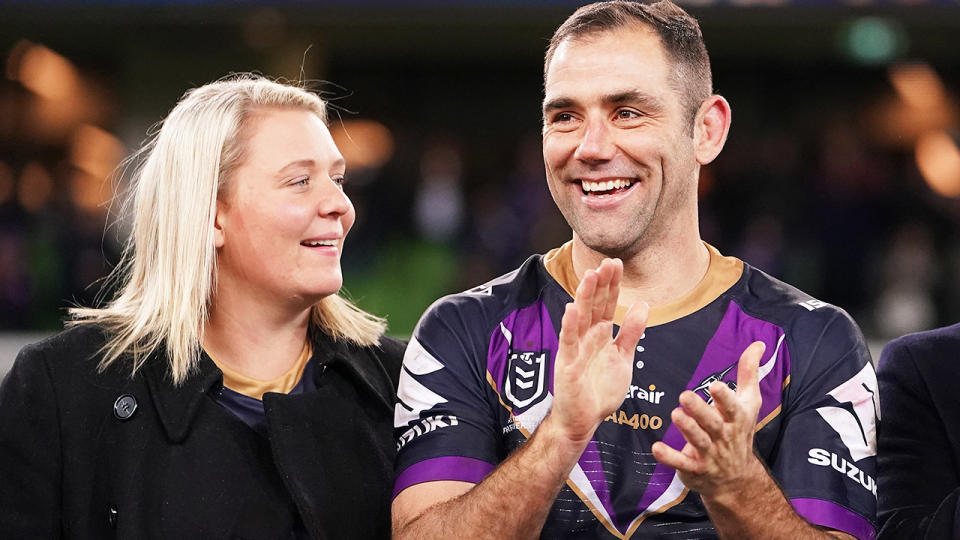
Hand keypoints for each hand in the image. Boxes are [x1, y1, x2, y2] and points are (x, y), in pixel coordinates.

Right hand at [550, 258, 648, 446]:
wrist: (583, 421)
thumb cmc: (600, 391)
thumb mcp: (623, 358)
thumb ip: (631, 332)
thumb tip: (644, 304)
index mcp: (600, 335)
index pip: (606, 304)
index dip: (611, 285)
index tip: (616, 263)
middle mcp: (586, 338)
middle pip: (594, 306)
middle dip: (600, 284)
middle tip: (608, 262)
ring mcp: (575, 350)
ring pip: (580, 319)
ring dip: (584, 297)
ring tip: (590, 276)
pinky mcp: (566, 365)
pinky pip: (568, 343)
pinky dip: (569, 326)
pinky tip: (571, 309)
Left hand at [651, 341, 766, 499]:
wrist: (737, 479)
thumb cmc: (739, 431)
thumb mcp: (749, 403)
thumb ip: (749, 372)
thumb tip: (759, 344)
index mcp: (736, 419)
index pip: (732, 407)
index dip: (724, 398)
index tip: (715, 385)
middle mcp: (723, 436)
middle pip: (712, 424)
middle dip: (700, 411)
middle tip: (684, 395)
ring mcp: (709, 454)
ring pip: (698, 441)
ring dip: (686, 429)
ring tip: (675, 414)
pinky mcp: (694, 468)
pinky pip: (681, 463)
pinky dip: (669, 457)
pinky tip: (656, 448)